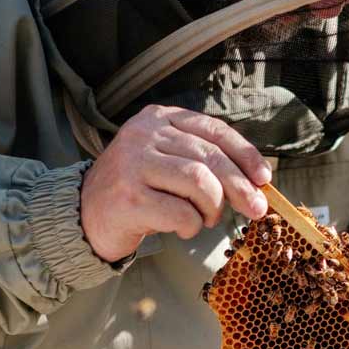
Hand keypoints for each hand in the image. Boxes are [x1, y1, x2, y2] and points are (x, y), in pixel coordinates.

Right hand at [80, 105, 271, 262]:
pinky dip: (191, 226)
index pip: (214, 130)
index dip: (245, 154)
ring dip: (212, 208)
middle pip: (211, 158)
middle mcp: (144, 134)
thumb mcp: (166, 161)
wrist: (85, 214)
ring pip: (200, 183)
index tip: (264, 178)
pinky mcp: (129, 198)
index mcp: (158, 118)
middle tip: (256, 209)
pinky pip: (181, 213)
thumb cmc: (138, 190)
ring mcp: (133, 164)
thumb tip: (255, 182)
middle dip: (240, 186)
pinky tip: (182, 229)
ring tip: (204, 220)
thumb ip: (202, 161)